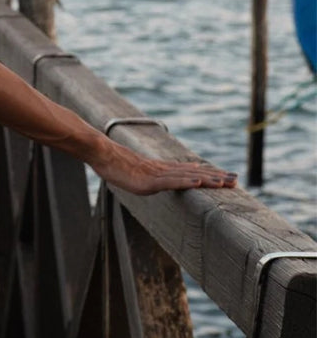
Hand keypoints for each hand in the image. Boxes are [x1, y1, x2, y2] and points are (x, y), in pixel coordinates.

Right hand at [90, 140, 236, 195]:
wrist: (102, 153)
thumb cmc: (114, 163)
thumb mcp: (135, 172)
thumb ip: (148, 176)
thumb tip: (153, 180)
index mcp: (162, 170)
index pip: (191, 172)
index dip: (209, 174)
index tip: (226, 177)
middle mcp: (164, 170)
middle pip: (195, 173)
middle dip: (216, 177)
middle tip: (236, 180)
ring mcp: (157, 175)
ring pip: (188, 177)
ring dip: (208, 180)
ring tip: (225, 182)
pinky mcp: (149, 181)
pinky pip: (171, 182)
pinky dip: (186, 182)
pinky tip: (199, 183)